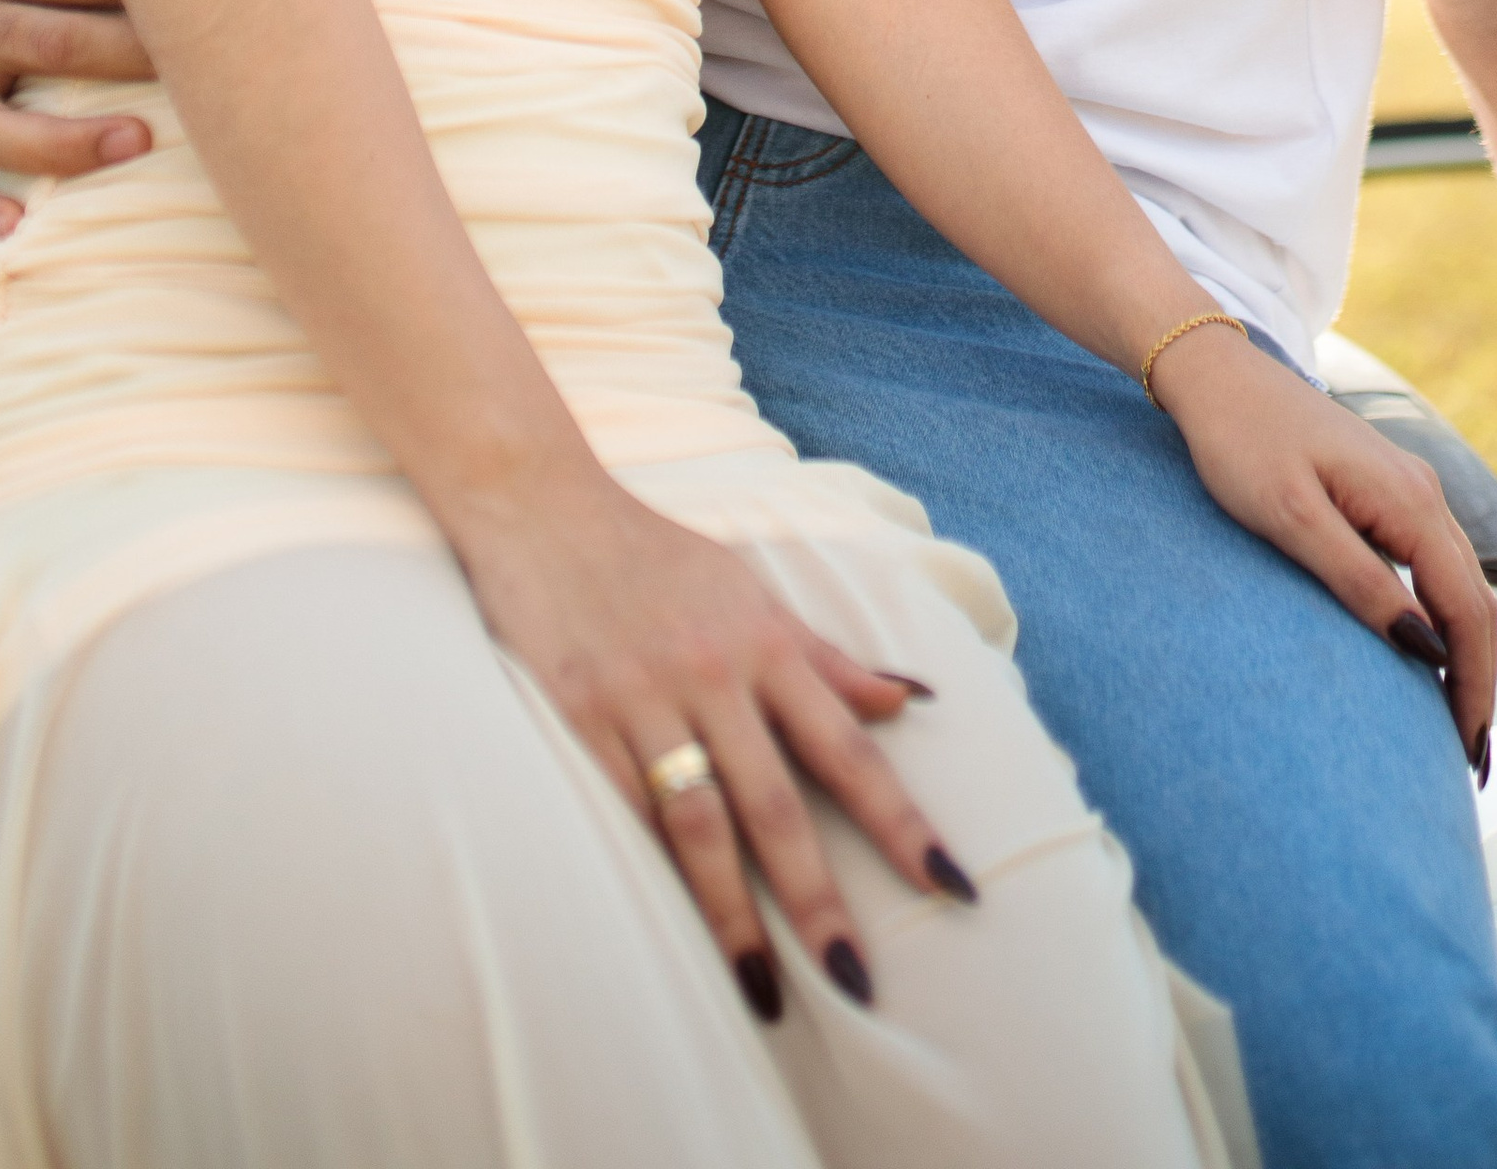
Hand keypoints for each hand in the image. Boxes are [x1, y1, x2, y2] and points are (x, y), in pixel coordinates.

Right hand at [455, 471, 965, 1018]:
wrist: (544, 507)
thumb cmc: (658, 556)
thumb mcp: (752, 591)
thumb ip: (825, 658)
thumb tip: (909, 701)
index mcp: (767, 644)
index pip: (851, 749)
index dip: (902, 821)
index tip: (951, 885)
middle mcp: (715, 675)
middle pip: (778, 806)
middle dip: (820, 899)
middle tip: (856, 979)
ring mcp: (645, 699)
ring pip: (700, 827)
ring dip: (733, 916)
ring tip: (763, 990)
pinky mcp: (581, 716)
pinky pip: (628, 810)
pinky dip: (657, 870)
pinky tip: (677, 927)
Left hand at [1150, 324, 1496, 766]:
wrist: (1214, 374)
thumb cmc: (1241, 438)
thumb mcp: (1291, 518)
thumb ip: (1356, 580)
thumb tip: (1420, 647)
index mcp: (1409, 501)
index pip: (1468, 611)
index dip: (1474, 684)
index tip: (1469, 747)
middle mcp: (1422, 494)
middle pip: (1476, 602)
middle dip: (1478, 680)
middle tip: (1469, 754)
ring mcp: (1407, 490)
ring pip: (1459, 584)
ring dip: (1463, 652)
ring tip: (1453, 718)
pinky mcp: (1384, 493)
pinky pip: (1433, 566)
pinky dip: (1442, 617)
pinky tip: (1424, 648)